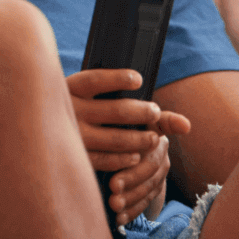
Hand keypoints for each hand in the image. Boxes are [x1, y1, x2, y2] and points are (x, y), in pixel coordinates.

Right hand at [66, 69, 190, 225]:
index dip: (117, 78)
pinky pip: (106, 159)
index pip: (95, 79)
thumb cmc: (87, 116)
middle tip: (155, 112)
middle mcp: (69, 110)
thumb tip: (187, 125)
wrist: (51, 138)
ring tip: (153, 138)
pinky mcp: (77, 157)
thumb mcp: (99, 102)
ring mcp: (72, 136)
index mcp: (71, 88)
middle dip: (142, 113)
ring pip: (115, 138)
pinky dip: (124, 158)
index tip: (139, 80)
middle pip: (115, 110)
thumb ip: (145, 110)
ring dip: (140, 139)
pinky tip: (136, 155)